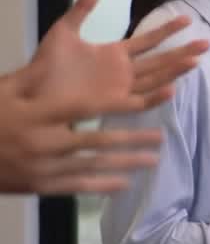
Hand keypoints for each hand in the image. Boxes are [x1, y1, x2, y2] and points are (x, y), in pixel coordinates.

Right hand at [0, 86, 163, 192]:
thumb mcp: (6, 90)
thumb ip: (34, 77)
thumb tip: (58, 56)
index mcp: (36, 115)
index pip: (85, 109)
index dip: (117, 104)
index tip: (145, 100)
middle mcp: (42, 143)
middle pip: (96, 141)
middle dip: (131, 138)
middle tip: (161, 135)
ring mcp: (40, 168)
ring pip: (92, 166)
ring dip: (125, 163)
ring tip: (153, 159)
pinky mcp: (37, 187)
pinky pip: (76, 187)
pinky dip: (102, 185)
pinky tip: (125, 183)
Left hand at [17, 0, 209, 123]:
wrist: (30, 90)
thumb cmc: (45, 65)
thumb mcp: (65, 29)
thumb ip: (84, 6)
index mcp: (114, 55)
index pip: (148, 41)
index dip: (167, 30)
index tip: (187, 19)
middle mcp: (122, 72)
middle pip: (160, 60)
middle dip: (183, 51)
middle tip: (207, 42)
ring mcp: (119, 89)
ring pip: (155, 78)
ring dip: (175, 70)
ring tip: (196, 60)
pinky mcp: (111, 104)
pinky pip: (138, 101)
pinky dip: (155, 97)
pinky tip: (172, 89)